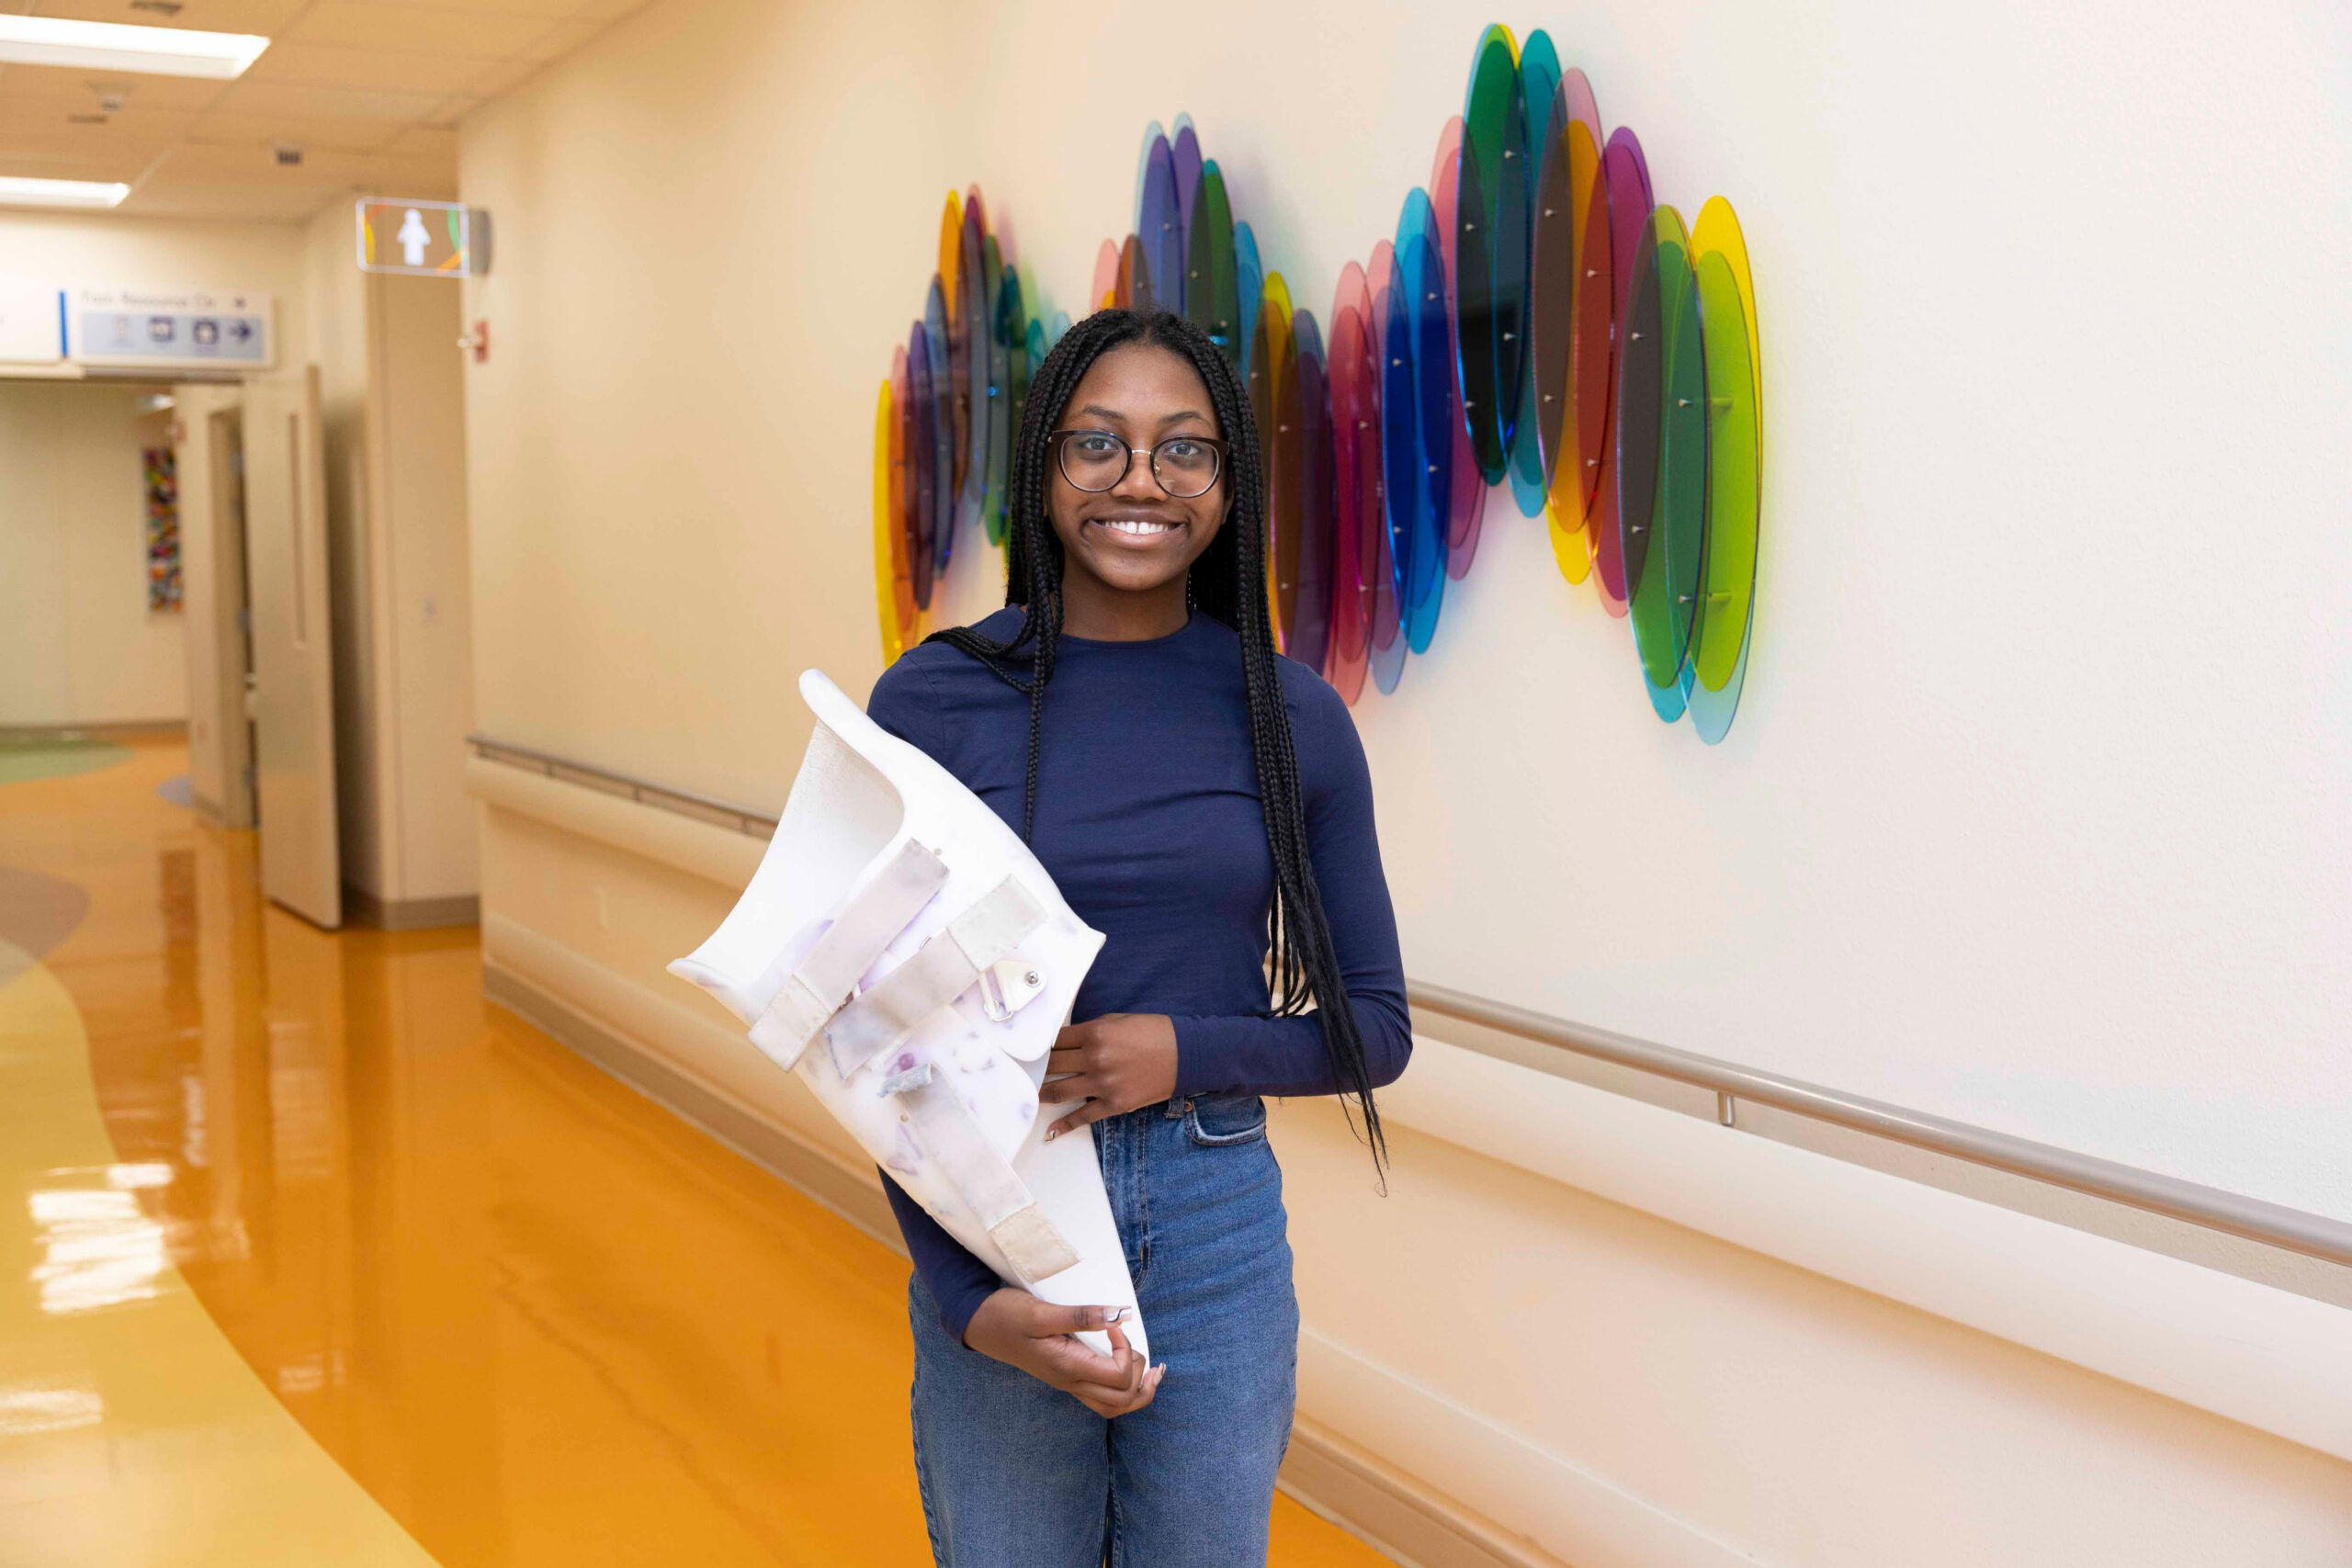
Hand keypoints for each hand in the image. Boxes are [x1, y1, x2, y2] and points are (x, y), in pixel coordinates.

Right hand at [962, 1291, 1164, 1416]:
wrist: (978, 1324)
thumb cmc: (1006, 1315)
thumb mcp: (1042, 1311)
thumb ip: (1082, 1315)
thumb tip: (1121, 1314)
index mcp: (1067, 1368)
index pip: (1119, 1376)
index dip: (1128, 1349)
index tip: (1113, 1323)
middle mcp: (1070, 1382)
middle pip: (1123, 1400)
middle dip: (1142, 1376)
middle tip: (1139, 1345)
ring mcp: (1067, 1383)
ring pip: (1114, 1406)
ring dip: (1138, 1391)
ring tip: (1152, 1368)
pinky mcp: (1065, 1377)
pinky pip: (1102, 1397)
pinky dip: (1123, 1388)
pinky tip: (1127, 1365)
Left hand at [1039, 1013, 1178, 1140]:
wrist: (1186, 1055)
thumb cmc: (1154, 1032)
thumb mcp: (1118, 1020)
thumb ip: (1090, 1030)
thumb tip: (1065, 1041)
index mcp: (1095, 1033)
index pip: (1056, 1040)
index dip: (1040, 1045)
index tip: (1030, 1050)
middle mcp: (1095, 1058)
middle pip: (1053, 1064)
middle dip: (1035, 1067)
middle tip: (1020, 1071)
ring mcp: (1103, 1084)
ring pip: (1059, 1091)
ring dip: (1041, 1093)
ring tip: (1028, 1095)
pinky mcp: (1114, 1104)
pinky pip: (1082, 1117)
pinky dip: (1064, 1125)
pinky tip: (1050, 1131)